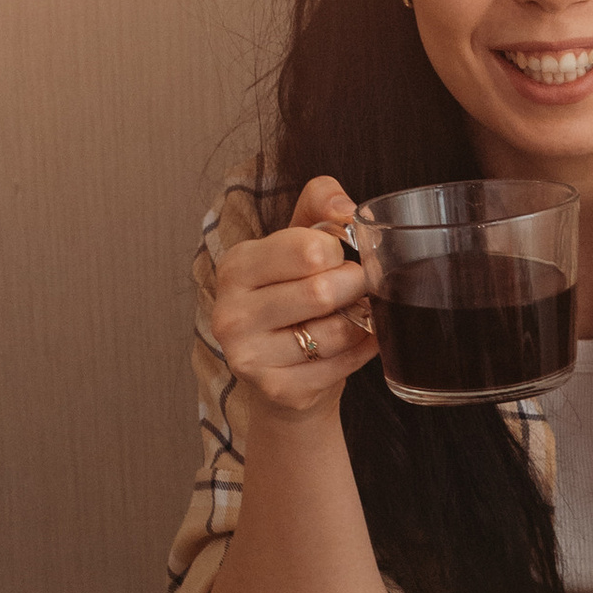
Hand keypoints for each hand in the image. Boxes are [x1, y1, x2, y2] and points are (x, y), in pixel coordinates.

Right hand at [209, 173, 376, 421]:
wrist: (281, 370)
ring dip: (359, 322)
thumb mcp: (298, 241)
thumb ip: (321, 203)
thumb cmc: (293, 296)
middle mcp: (232, 313)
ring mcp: (249, 357)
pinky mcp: (276, 390)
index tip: (334, 259)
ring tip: (350, 317)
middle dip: (354, 286)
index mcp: (236, 266)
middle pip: (323, 291)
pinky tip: (350, 345)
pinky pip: (341, 366)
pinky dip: (360, 352)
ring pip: (336, 332)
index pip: (309, 248)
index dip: (337, 252)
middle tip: (353, 288)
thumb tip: (348, 209)